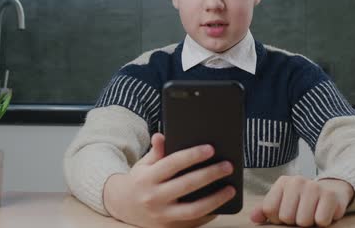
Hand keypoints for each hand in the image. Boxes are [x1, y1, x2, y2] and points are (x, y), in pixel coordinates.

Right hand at [103, 133, 235, 227]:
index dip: (192, 155)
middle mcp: (154, 198)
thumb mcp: (144, 164)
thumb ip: (156, 151)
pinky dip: (210, 214)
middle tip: (227, 166)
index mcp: (147, 178)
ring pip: (193, 209)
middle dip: (210, 174)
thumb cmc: (140, 180)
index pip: (172, 164)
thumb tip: (161, 135)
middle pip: (187, 185)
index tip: (210, 149)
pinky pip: (194, 222)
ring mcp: (162, 215)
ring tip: (231, 189)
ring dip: (215, 199)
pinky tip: (222, 204)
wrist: (123, 207)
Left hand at [250, 176, 353, 226]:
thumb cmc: (302, 201)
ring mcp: (314, 187)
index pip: (269, 209)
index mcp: (282, 182)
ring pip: (303, 221)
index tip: (287, 211)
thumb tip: (253, 218)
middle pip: (286, 217)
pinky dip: (322, 222)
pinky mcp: (330, 196)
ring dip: (309, 222)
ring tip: (312, 213)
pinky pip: (321, 221)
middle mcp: (297, 181)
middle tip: (302, 212)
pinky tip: (322, 212)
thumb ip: (266, 210)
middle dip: (294, 221)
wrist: (331, 191)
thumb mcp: (282, 202)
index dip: (277, 217)